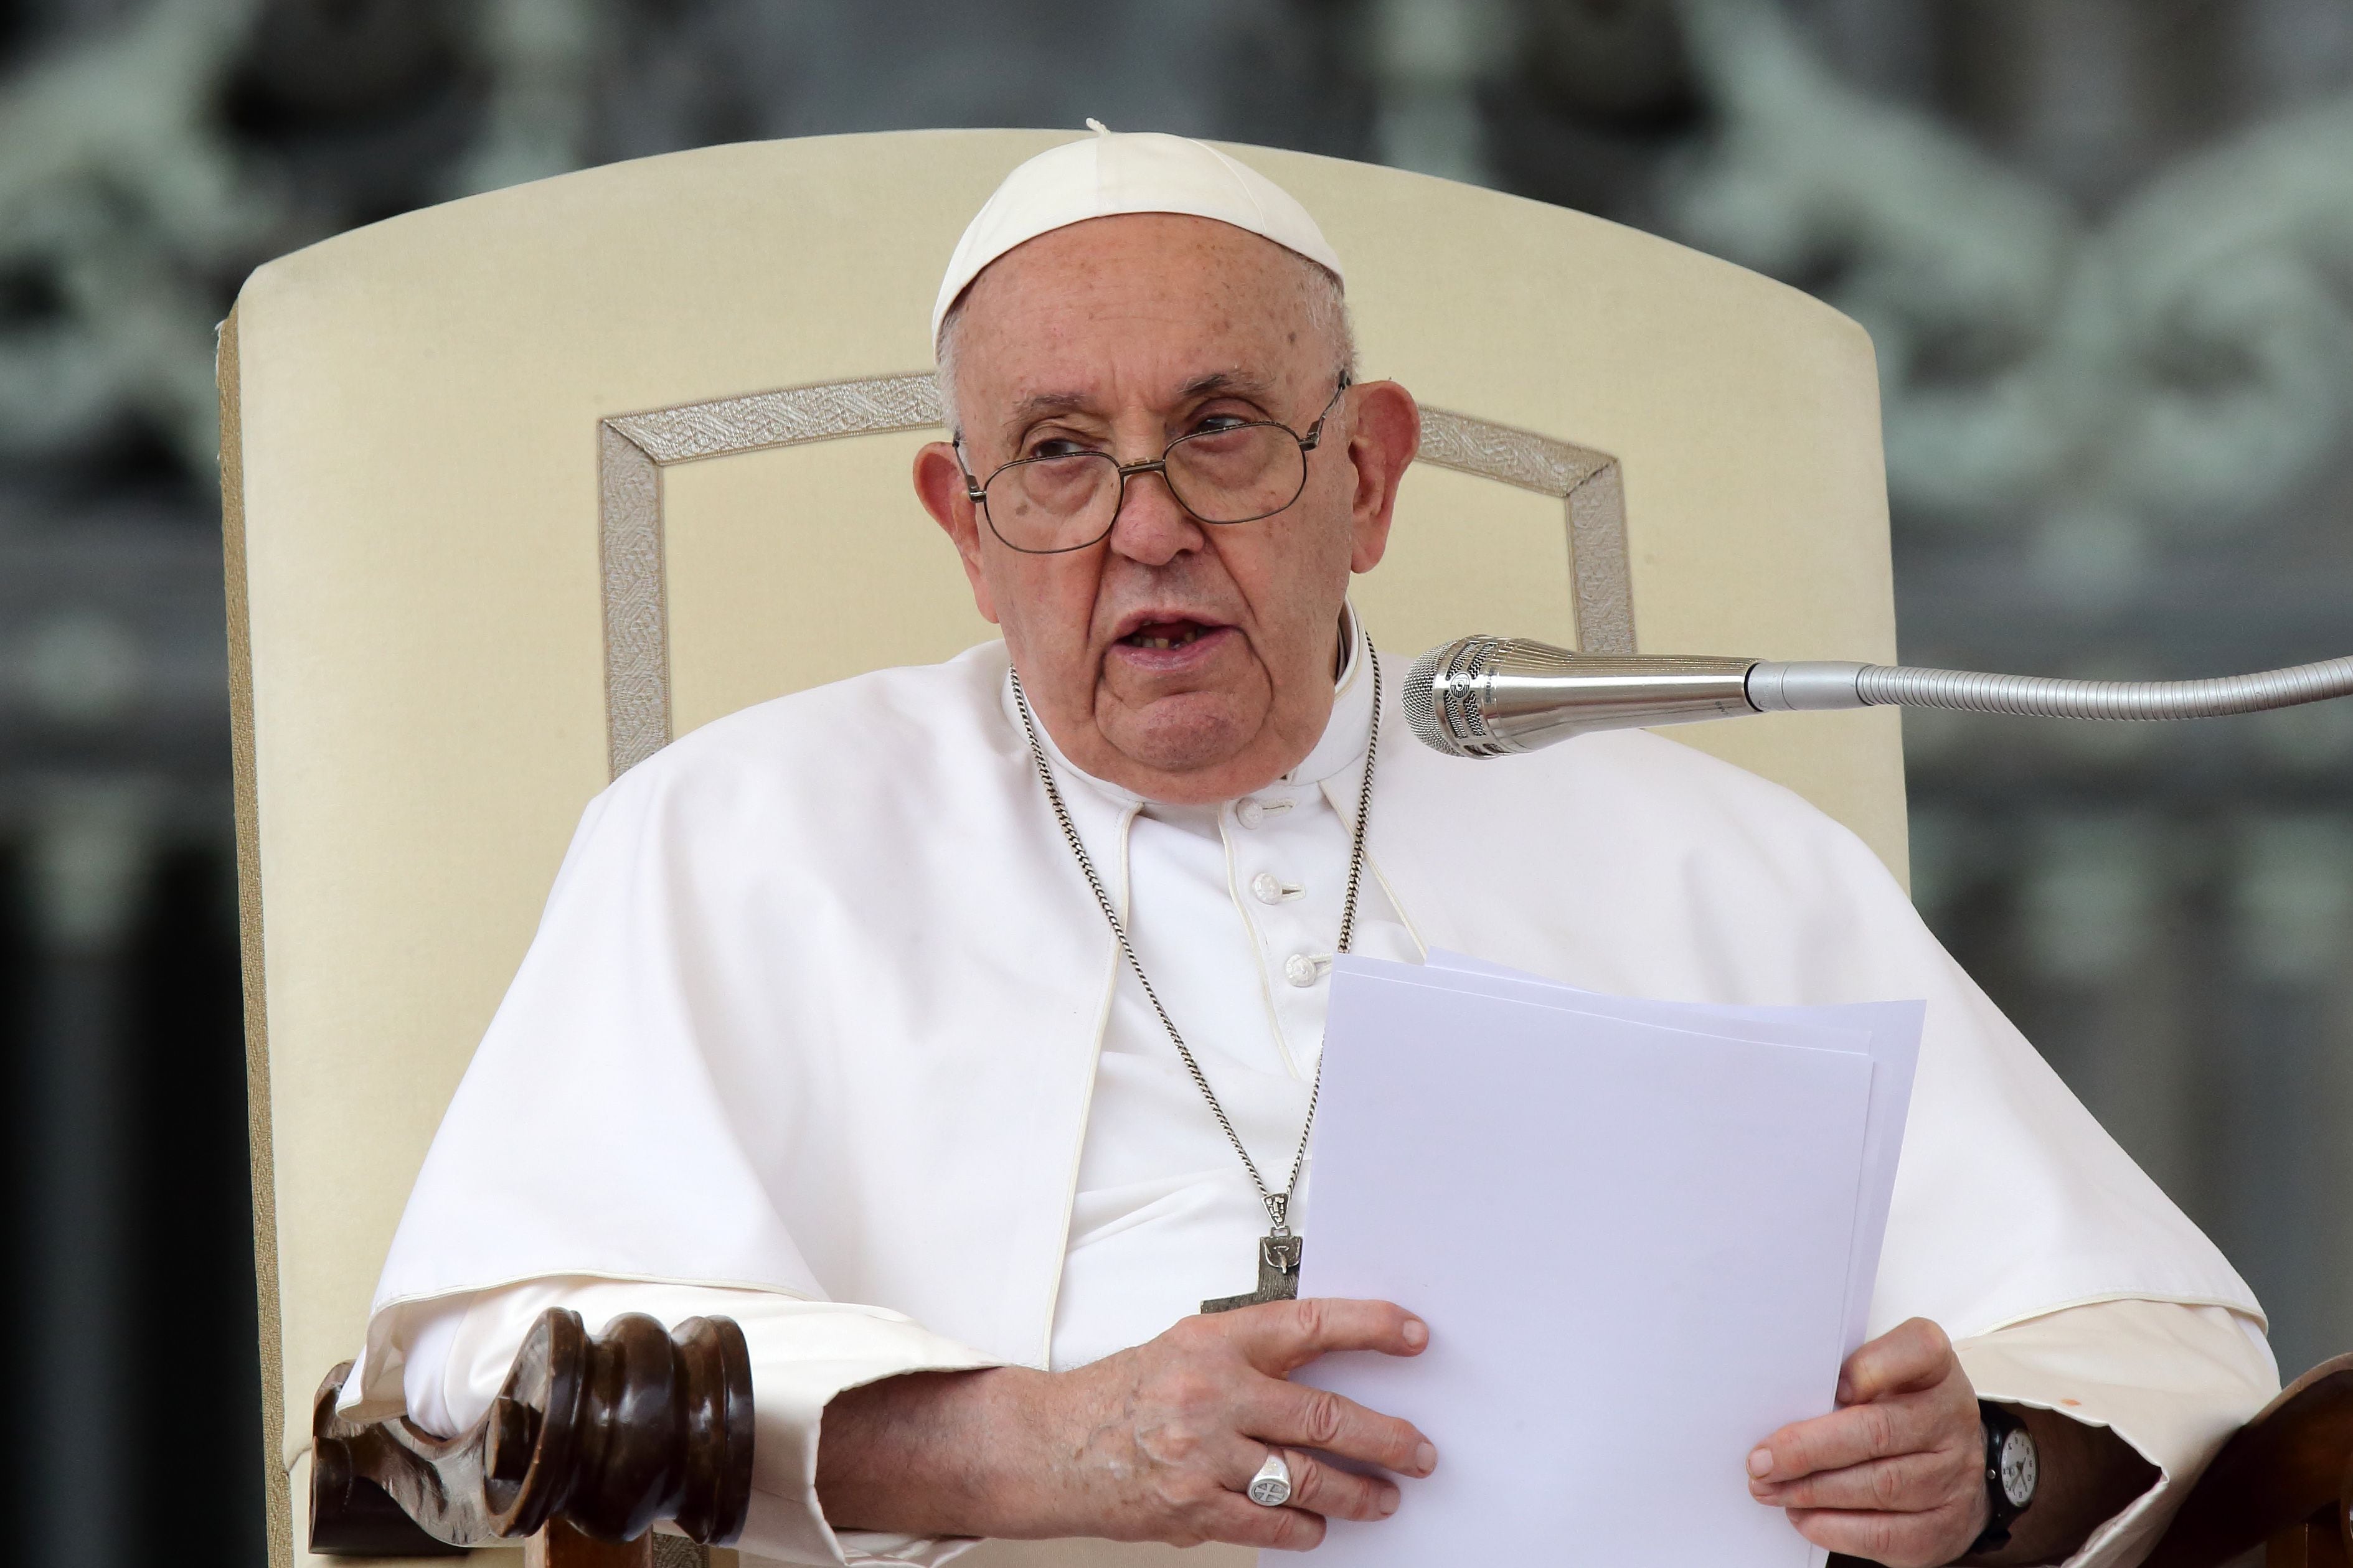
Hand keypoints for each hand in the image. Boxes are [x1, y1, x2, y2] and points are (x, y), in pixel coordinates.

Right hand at [817, 1297, 1438, 1550]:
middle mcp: (1212, 1392)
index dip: (1370, 1327)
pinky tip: (1321, 1527)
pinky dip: (1304, 1528)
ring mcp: (1202, 1455)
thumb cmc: (1123, 1394)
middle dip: (1386, 1438)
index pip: (1309, 1325)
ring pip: (1306, 1477)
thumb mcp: (1186, 1348)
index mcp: (1215, 1340)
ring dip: (1358, 1492)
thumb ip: (1253, 1355)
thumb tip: (1331, 1370)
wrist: (1051, 1446)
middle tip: (1420, 1451)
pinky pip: (1269, 1523)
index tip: (1414, 1335)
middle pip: (1323, 1415)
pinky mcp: (1191, 1508)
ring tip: (1384, 1499)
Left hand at [1746, 1317, 1986, 1566]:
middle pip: (1878, 1431)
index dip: (1869, 1368)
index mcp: (1935, 1368)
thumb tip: (1780, 1405)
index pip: (1917, 1350)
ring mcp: (1955, 1475)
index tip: (1830, 1385)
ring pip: (1878, 1486)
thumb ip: (1841, 1376)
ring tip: (1769, 1489)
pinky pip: (1886, 1534)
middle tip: (1761, 1461)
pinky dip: (1835, 1527)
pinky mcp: (1945, 1526)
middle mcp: (1951, 1418)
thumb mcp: (1881, 1374)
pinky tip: (1802, 1516)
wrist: (1952, 1463)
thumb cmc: (1898, 1407)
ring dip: (1811, 1491)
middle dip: (1808, 1449)